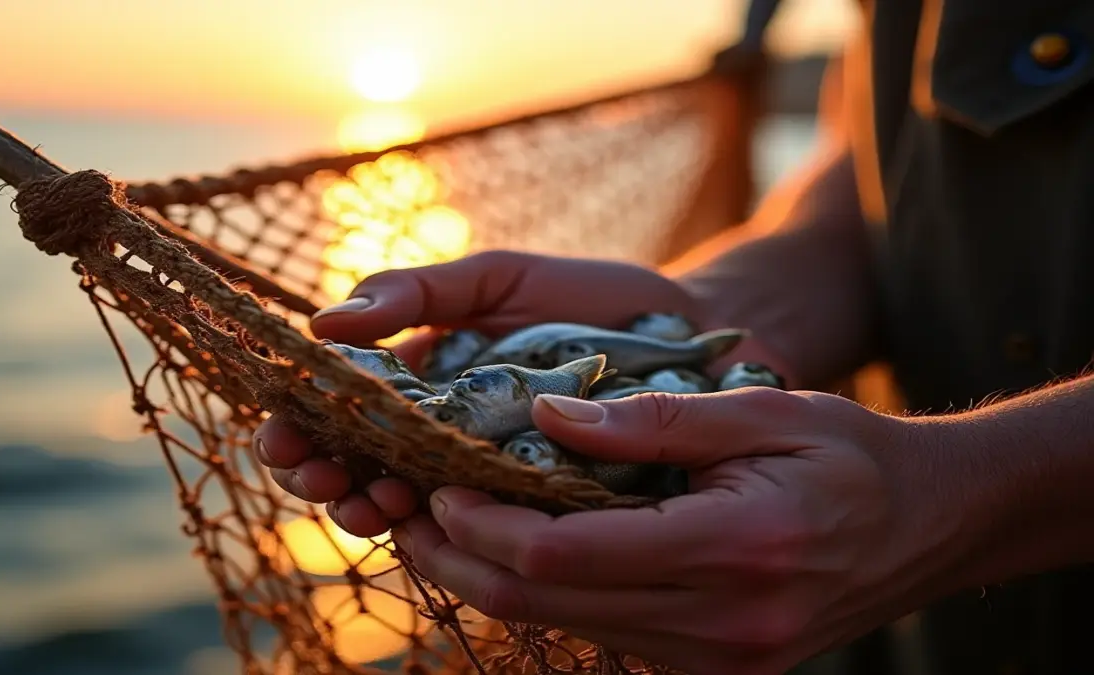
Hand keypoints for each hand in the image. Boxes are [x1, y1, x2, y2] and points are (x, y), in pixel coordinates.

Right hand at [253, 250, 787, 537]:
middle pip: (361, 464)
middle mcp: (446, 433)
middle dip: (326, 475)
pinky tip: (424, 525)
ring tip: (368, 502)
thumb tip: (323, 322)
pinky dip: (443, 531)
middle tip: (318, 477)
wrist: (688, 333)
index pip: (343, 408)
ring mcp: (487, 475)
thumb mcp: (498, 278)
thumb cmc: (588, 300)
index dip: (301, 424)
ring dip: (372, 508)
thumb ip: (418, 292)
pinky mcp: (534, 510)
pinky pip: (479, 531)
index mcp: (426, 380)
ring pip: (409, 503)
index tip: (282, 434)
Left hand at [391, 388, 976, 674]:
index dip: (483, 524)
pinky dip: (550, 592)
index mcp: (732, 552)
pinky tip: (524, 548)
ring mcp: (716, 660)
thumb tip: (546, 413)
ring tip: (450, 523)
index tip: (438, 481)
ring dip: (497, 577)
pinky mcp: (713, 667)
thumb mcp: (763, 413)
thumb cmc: (850, 455)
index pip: (563, 555)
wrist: (929, 526)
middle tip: (412, 509)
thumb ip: (652, 420)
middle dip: (464, 559)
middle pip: (546, 605)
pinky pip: (605, 632)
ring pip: (566, 626)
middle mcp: (720, 626)